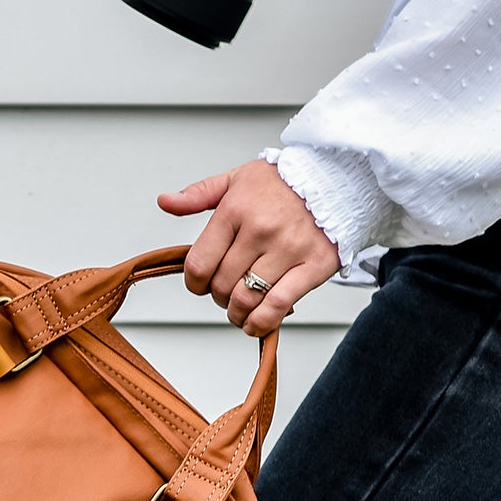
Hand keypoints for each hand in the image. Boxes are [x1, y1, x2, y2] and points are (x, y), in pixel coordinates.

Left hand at [159, 160, 339, 335]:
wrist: (336, 177)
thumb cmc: (284, 182)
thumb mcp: (236, 179)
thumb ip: (198, 194)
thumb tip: (165, 202)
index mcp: (235, 209)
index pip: (198, 263)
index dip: (194, 283)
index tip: (200, 284)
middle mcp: (260, 229)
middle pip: (221, 286)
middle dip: (218, 296)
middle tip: (226, 292)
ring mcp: (288, 249)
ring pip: (247, 299)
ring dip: (237, 313)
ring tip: (239, 309)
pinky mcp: (314, 266)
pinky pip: (278, 305)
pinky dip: (261, 323)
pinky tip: (255, 324)